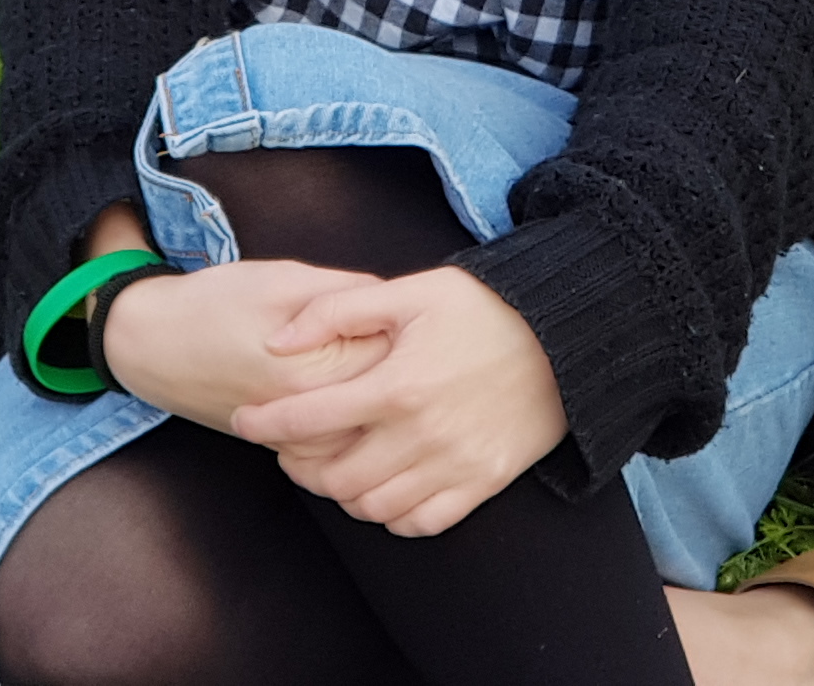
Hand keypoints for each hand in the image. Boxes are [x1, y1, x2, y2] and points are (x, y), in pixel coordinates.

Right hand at [97, 258, 389, 434]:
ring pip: (365, 438)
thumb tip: (397, 303)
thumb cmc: (216, 303)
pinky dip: (355, 435)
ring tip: (393, 381)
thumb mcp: (285, 278)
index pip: (394, 359)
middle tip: (414, 347)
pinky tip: (360, 406)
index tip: (416, 318)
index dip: (411, 335)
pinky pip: (336, 454)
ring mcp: (293, 438)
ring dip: (383, 412)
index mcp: (316, 367)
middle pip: (387, 405)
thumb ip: (346, 294)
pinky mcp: (281, 447)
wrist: (151, 345)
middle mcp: (308, 414)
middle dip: (404, 376)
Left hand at [227, 267, 566, 536]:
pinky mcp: (483, 483)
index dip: (264, 424)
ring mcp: (455, 466)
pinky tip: (382, 486)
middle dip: (300, 465)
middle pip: (334, 477)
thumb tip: (278, 339)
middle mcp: (422, 435)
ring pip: (372, 507)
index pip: (308, 419)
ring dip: (341, 492)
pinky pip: (421, 522)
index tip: (244, 419)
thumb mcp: (410, 291)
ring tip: (333, 464)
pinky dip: (390, 514)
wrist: (569, 337)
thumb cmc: (485, 307)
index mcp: (397, 385)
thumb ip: (337, 311)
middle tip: (291, 446)